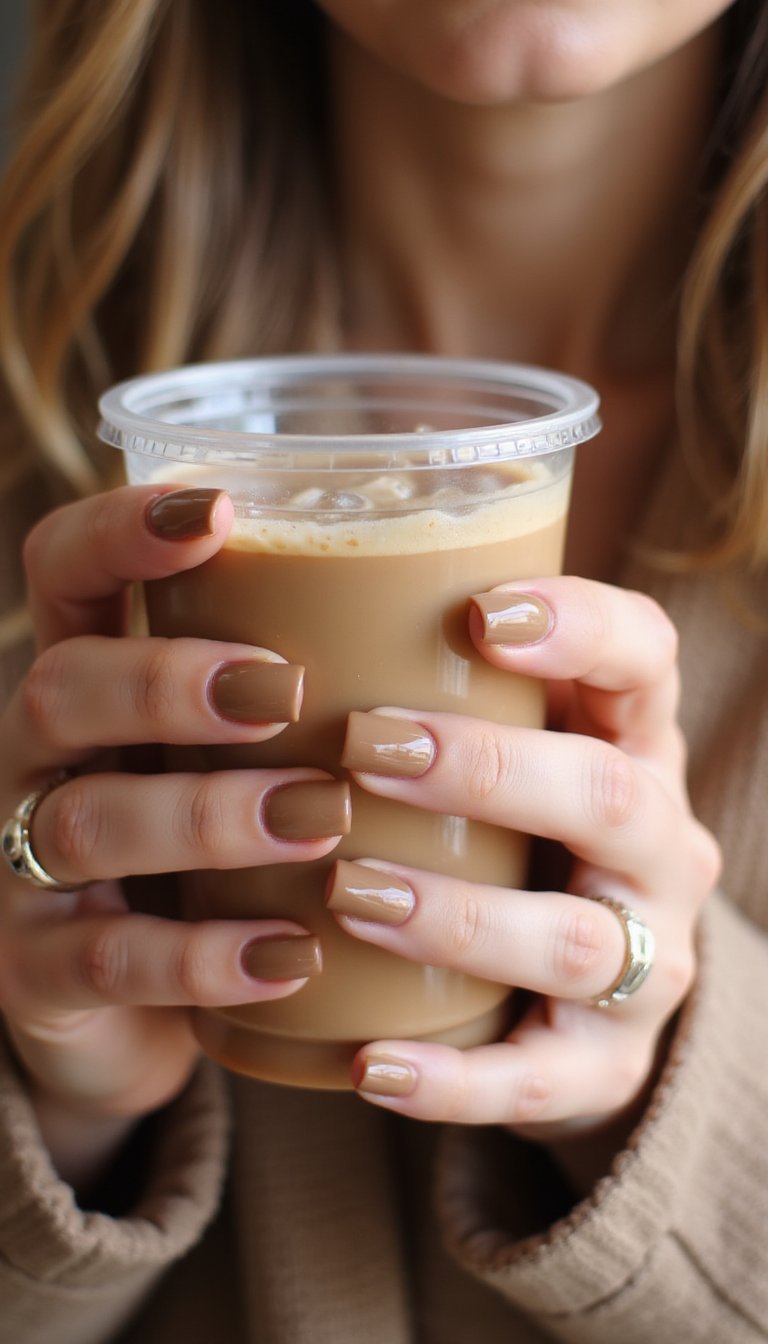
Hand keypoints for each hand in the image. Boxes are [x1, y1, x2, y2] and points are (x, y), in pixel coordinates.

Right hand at [0, 486, 346, 1181]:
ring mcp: (27, 865)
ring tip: (321, 816)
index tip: (219, 512)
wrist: (154, 1006)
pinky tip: (292, 954)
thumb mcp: (260, 753)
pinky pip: (108, 960)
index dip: (120, 531)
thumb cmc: (235, 845)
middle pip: (64, 687)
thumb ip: (322, 684)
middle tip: (284, 690)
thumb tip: (492, 603)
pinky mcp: (43, 973)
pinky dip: (203, 956)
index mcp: (97, 675)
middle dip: (168, 682)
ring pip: (86, 821)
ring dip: (206, 814)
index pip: (67, 569)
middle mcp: (46, 757)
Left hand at [327, 577, 719, 1154]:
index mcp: (634, 743)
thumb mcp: (502, 743)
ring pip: (574, 940)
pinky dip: (453, 1079)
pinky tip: (368, 1063)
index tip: (481, 612)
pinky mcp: (606, 1064)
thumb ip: (429, 685)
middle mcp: (660, 848)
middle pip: (611, 796)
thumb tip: (258, 608)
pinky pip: (538, 1080)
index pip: (646, 659)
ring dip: (459, 916)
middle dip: (489, 770)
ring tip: (352, 894)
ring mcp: (646, 962)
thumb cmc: (510, 830)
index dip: (581, 627)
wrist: (572, 988)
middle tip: (367, 747)